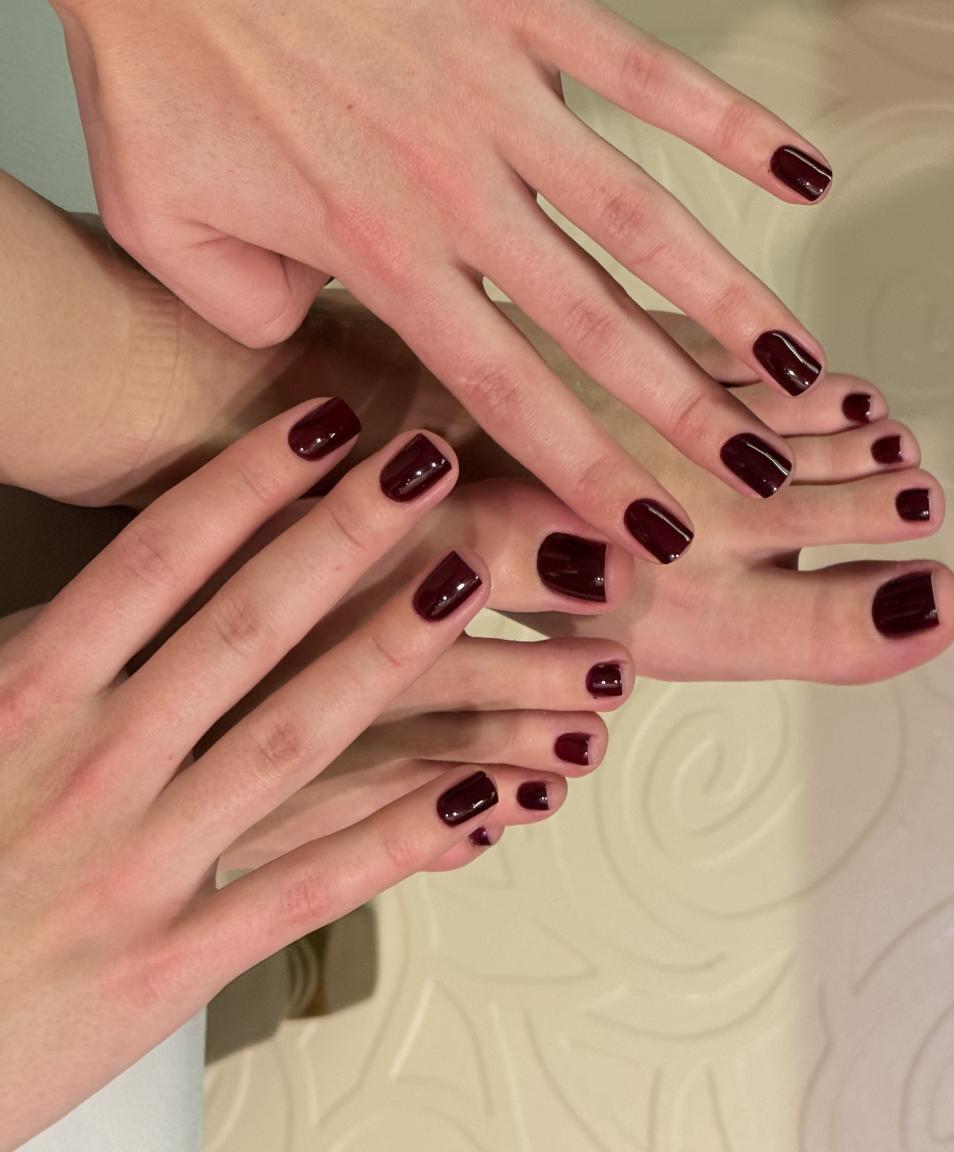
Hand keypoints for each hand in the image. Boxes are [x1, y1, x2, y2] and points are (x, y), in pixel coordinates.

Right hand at [0, 402, 564, 1147]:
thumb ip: (38, 643)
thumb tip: (134, 558)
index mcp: (23, 697)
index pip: (155, 563)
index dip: (248, 483)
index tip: (330, 421)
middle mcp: (89, 769)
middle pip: (243, 628)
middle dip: (345, 536)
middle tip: (431, 460)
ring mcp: (138, 867)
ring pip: (293, 741)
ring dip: (391, 656)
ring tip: (468, 583)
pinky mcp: (173, 963)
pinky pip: (306, 886)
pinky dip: (396, 836)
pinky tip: (477, 793)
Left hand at [50, 0, 830, 561]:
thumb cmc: (147, 51)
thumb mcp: (158, 221)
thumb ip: (246, 309)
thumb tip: (321, 343)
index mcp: (375, 252)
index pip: (502, 389)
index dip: (582, 470)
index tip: (649, 532)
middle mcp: (452, 189)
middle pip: (595, 324)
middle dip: (686, 413)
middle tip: (761, 475)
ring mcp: (495, 90)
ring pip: (640, 215)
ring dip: (730, 296)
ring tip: (802, 364)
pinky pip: (645, 70)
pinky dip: (729, 122)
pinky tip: (802, 172)